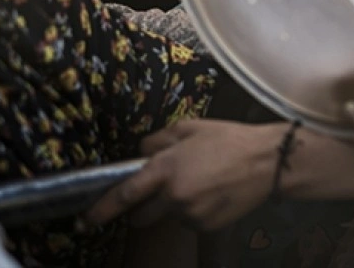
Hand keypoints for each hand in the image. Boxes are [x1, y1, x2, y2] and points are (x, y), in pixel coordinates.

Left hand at [86, 120, 283, 231]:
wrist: (268, 162)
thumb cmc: (229, 139)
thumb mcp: (190, 128)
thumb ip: (158, 140)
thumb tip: (141, 153)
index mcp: (166, 169)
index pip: (123, 195)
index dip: (100, 210)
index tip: (85, 220)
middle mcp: (174, 196)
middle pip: (140, 216)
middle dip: (141, 208)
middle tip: (160, 192)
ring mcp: (190, 215)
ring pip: (168, 217)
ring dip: (173, 206)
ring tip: (200, 184)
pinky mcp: (206, 227)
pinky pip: (189, 222)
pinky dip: (194, 211)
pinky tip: (213, 194)